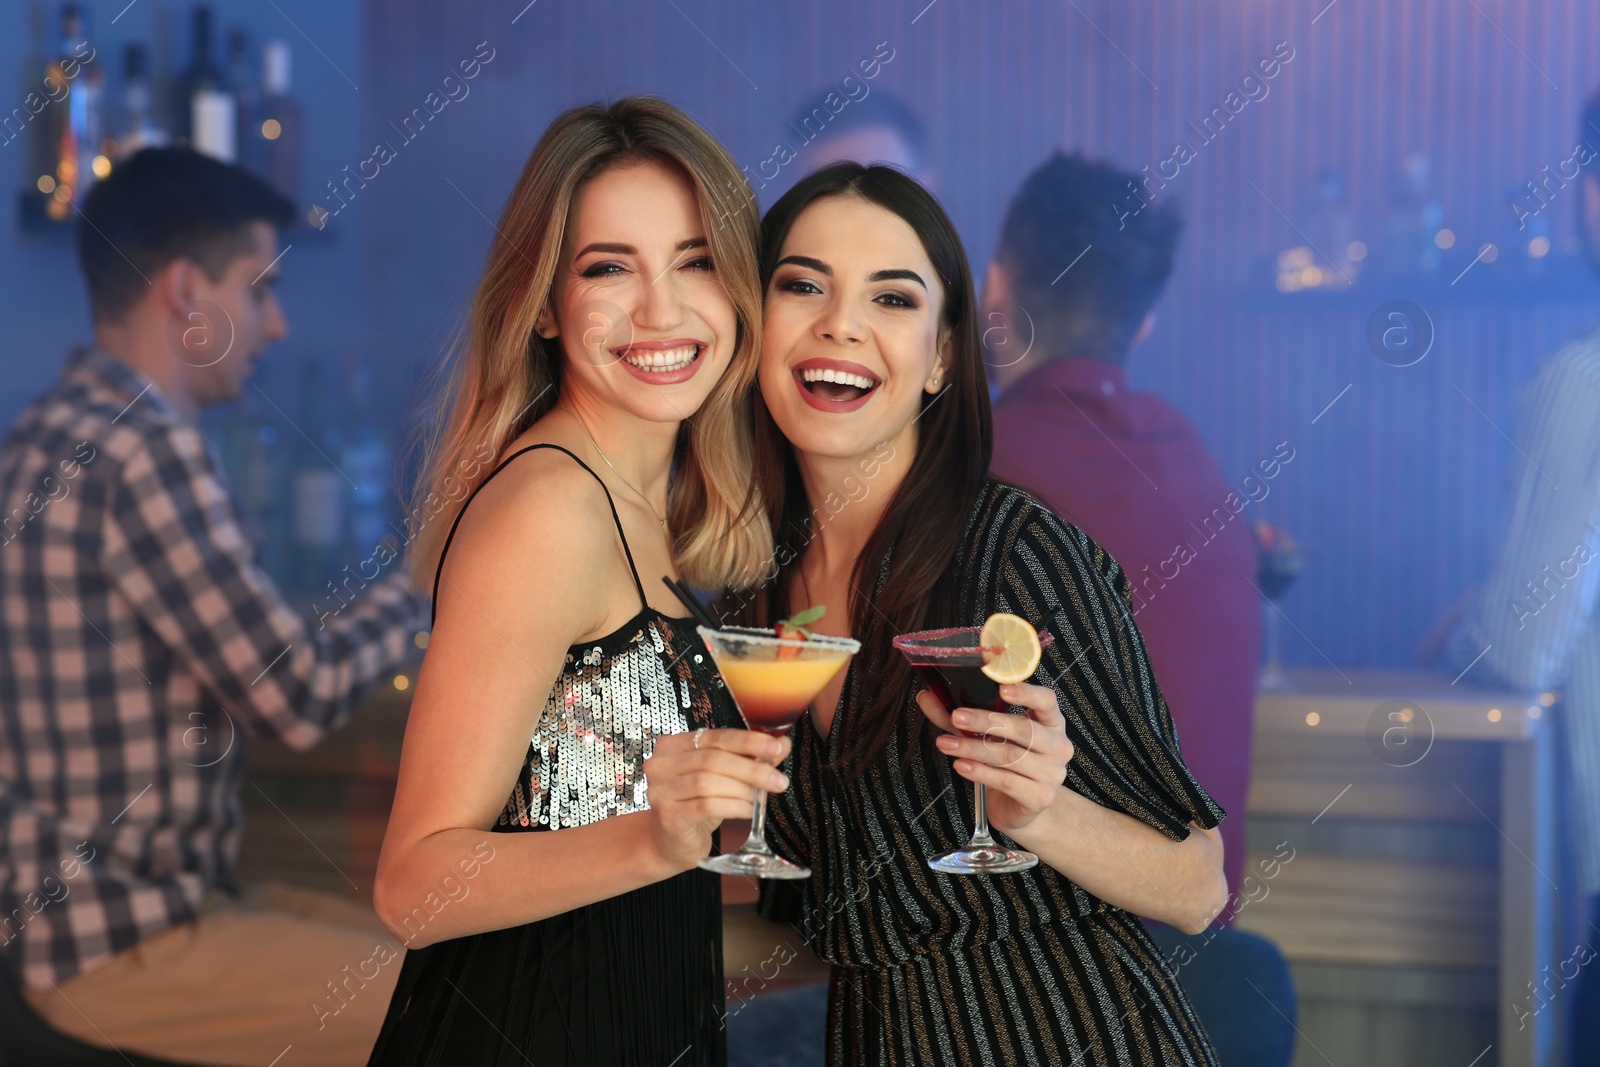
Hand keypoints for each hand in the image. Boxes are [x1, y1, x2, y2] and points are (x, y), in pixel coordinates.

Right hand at [642, 728, 791, 870]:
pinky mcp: (668, 815)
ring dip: (743, 789)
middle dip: (751, 769)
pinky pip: (707, 806)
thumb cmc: (696, 804)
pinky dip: (734, 806)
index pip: (716, 737)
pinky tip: (748, 810)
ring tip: (761, 798)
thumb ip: (749, 758)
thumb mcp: (723, 777)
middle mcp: (662, 764)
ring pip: (709, 782)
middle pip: (713, 759)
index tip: (776, 748)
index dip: (748, 741)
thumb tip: (782, 744)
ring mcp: (661, 790)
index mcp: (674, 745)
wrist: (671, 842)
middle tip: (778, 780)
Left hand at [917, 681, 1072, 834]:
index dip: (1027, 693)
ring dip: (973, 749)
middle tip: (956, 717)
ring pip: (1009, 755)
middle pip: (1023, 729)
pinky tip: (961, 766)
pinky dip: (981, 772)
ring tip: (945, 744)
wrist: (1019, 807)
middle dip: (986, 721)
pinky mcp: (1040, 797)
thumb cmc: (1007, 763)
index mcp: (1051, 721)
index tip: (1001, 688)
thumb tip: (926, 696)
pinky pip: (1007, 781)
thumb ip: (960, 716)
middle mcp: (1058, 745)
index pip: (1047, 701)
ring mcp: (1052, 773)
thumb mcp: (985, 735)